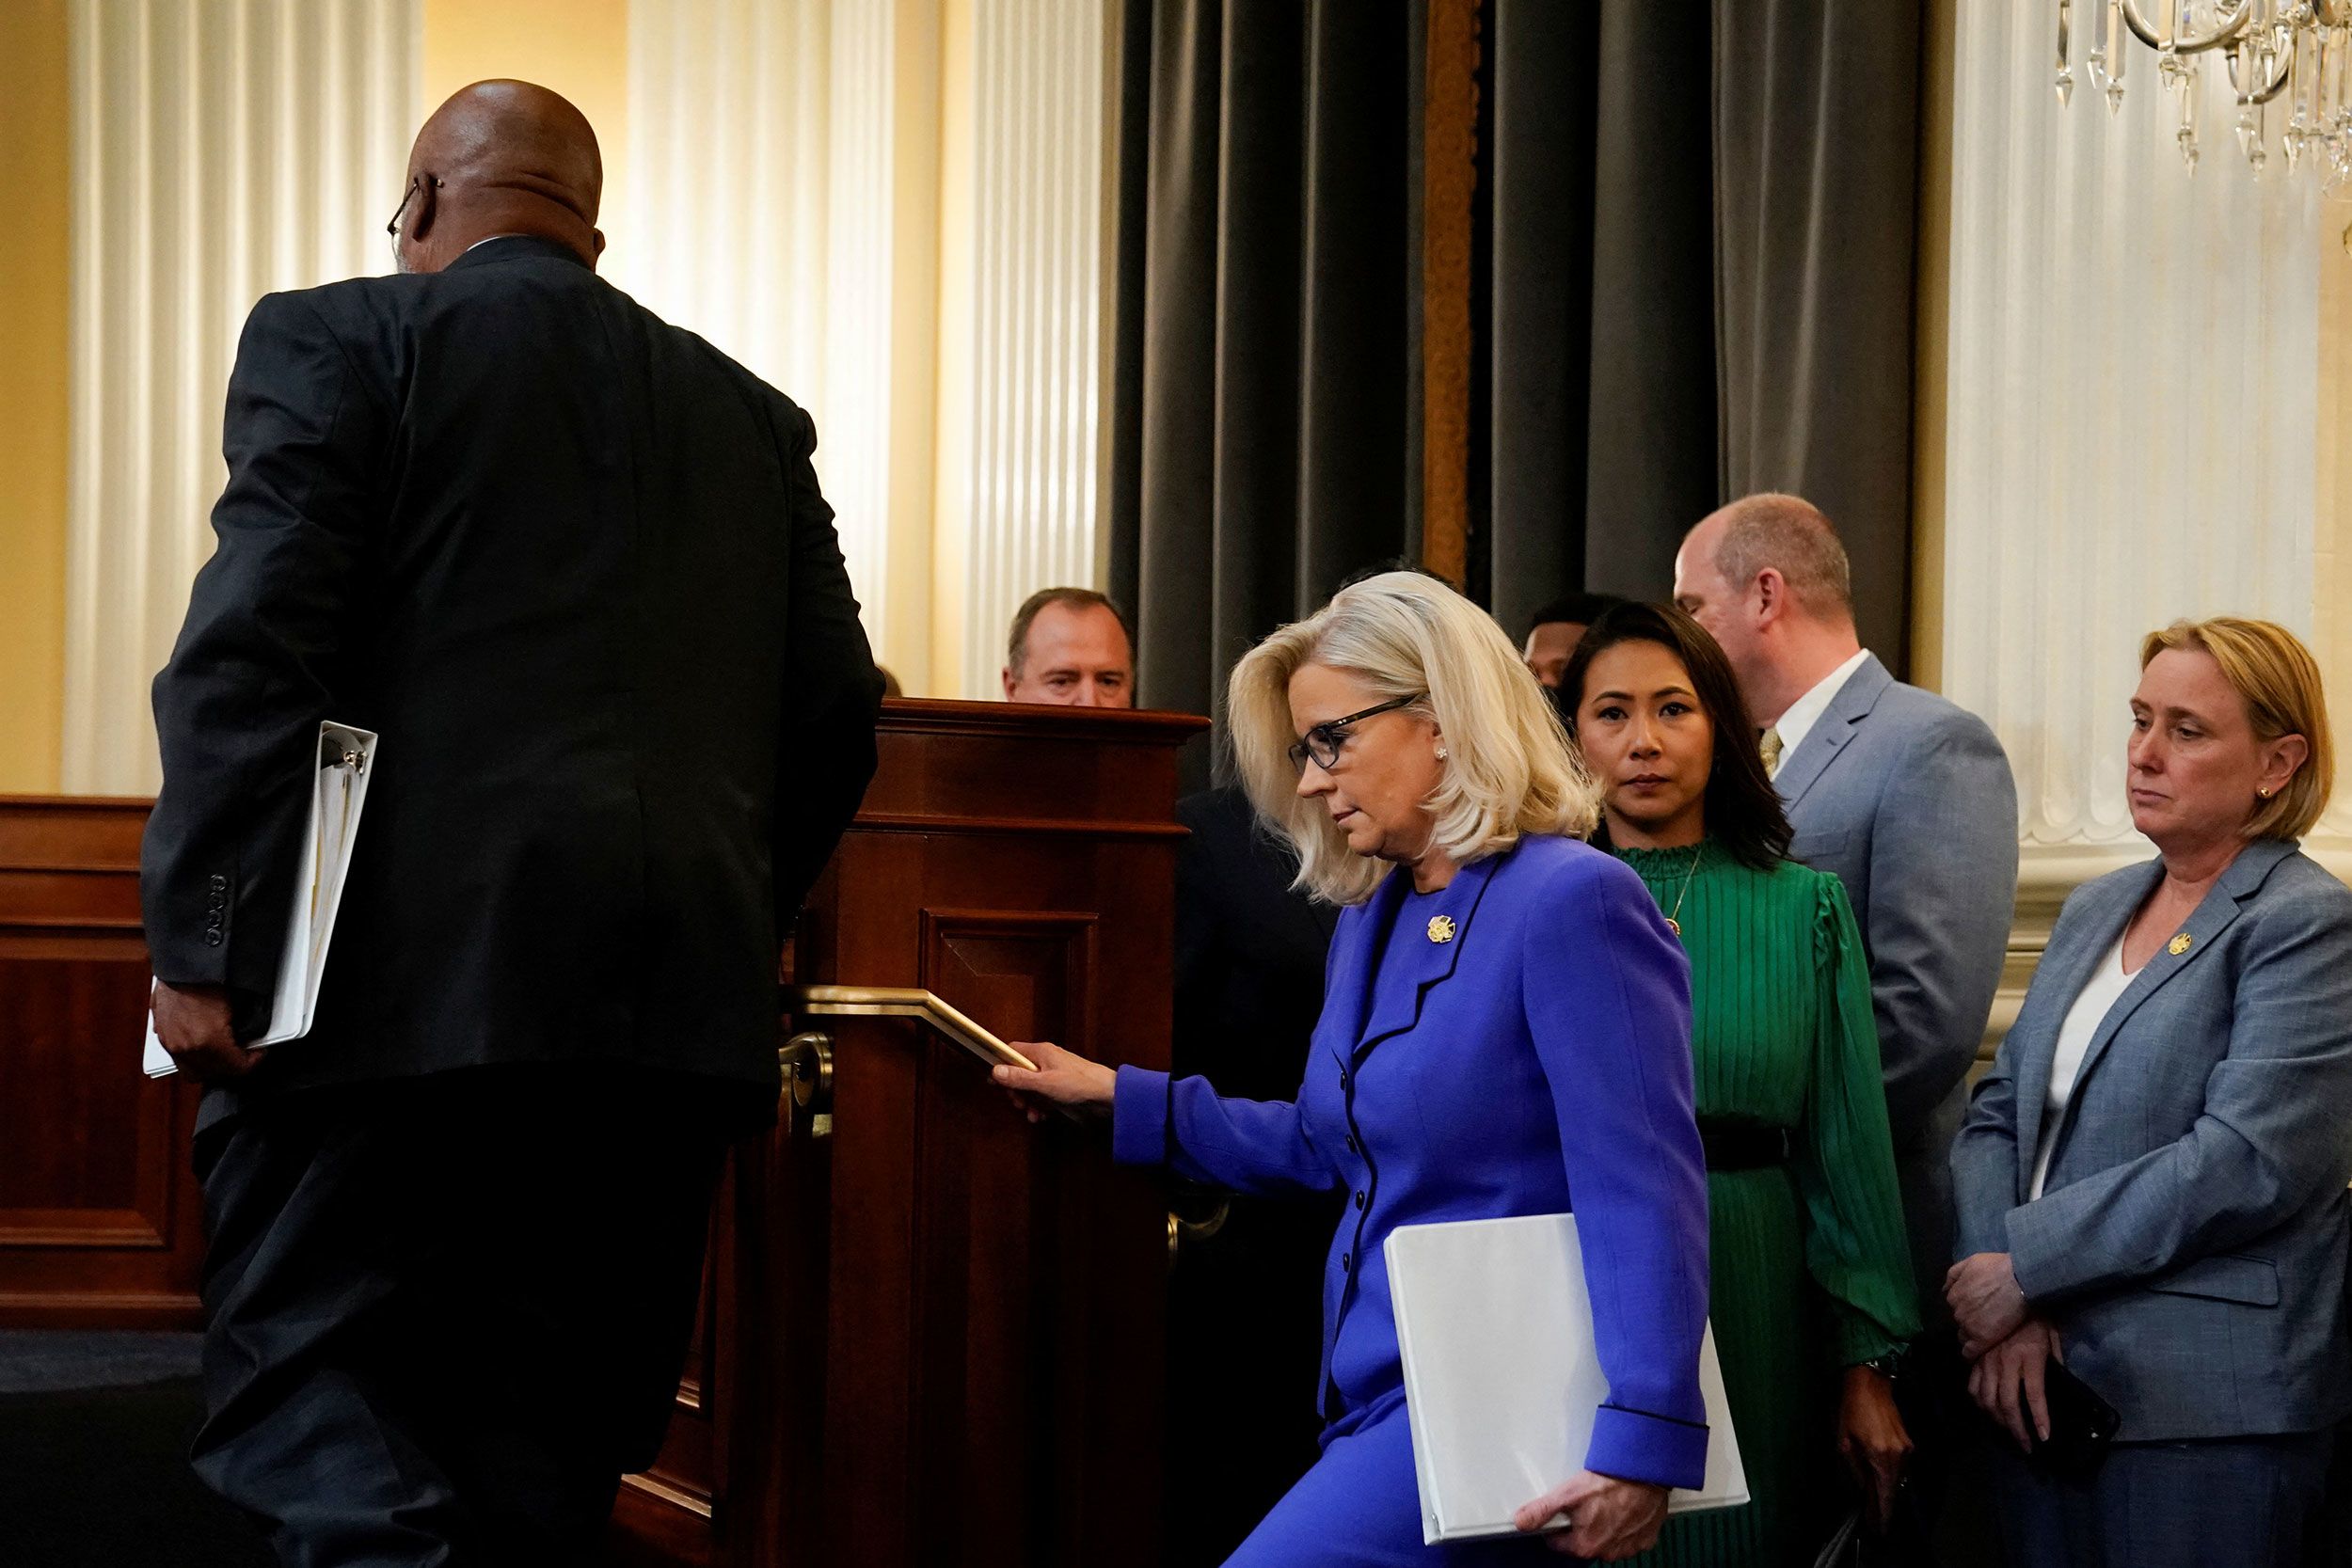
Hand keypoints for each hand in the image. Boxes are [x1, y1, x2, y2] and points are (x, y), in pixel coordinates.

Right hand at [150, 981, 263, 1084]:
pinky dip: (192, 1054)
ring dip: (209, 1064)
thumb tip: (249, 1040)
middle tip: (242, 1055)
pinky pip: (178, 1055)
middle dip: (229, 1067)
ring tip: (224, 1051)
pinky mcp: (160, 1031)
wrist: (185, 959)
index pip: (235, 1068)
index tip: (258, 1053)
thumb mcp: (238, 1005)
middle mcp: (184, 1047)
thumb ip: (244, 1030)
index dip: (252, 1062)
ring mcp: (169, 1041)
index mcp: (207, 1041)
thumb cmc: (213, 977)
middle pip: (211, 1074)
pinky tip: (203, 1042)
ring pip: (191, 1070)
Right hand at [991, 1040, 1115, 1122]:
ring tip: (1032, 1114)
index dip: (1001, 1065)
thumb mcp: (1044, 1083)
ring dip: (1029, 1101)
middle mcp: (1047, 1059)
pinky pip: (1044, 1094)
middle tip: (1018, 1104)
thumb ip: (1019, 1078)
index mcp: (1041, 1052)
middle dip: (1016, 1090)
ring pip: (1032, 1085)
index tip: (994, 1082)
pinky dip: (1041, 1105)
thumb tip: (995, 1070)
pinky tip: (1042, 1116)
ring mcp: (1055, 1072)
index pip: (1012, 1051)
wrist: (1109, 1095)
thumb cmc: (1079, 1084)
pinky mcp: (1063, 1086)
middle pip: (1020, 1071)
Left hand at [1512, 1471, 1667, 1560]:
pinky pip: (1630, 1536)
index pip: (1559, 1543)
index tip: (1563, 1511)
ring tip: (1606, 1502)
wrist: (1643, 1473)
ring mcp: (1628, 1546)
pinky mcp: (1645, 1538)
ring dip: (1605, 1525)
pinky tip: (1623, 1507)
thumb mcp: (1567, 1493)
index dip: (1557, 1525)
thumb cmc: (1609, 1483)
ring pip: (1607, 1540)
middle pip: (1584, 1542)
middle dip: (1583, 1524)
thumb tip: (1522, 1521)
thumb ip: (1541, 1510)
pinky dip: (1626, 1524)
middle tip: (1587, 1502)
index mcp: (1585, 1546)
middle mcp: (1608, 1552)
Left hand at [1836, 1365, 1911, 1527]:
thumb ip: (1854, 1471)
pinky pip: (1899, 1468)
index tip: (1877, 1529)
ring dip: (1885, 1491)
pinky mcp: (1908, 1444)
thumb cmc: (1852, 1412)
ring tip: (1873, 1504)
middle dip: (1883, 1507)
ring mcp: (1907, 1450)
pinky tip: (1879, 1481)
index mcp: (1882, 1458)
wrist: (1870, 1385)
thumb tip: (1862, 1489)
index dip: (1881, 1515)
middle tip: (1874, 1522)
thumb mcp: (1844, 1443)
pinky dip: (1889, 1477)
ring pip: (1897, 1480)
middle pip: (1893, 1491)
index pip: (1884, 1496)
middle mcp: (1899, 1457)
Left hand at [1945, 1251, 2029, 1356]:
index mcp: (1954, 1295)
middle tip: (1983, 1320)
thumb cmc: (1998, 1268)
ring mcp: (1969, 1326)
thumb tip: (1944, 1289)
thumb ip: (1954, 1274)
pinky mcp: (1982, 1339)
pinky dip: (1971, 1353)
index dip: (1965, 1307)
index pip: (1955, 1306)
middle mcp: (1958, 1312)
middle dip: (1968, 1320)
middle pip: (1959, 1320)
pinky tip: (1976, 1353)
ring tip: (1984, 1334)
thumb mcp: (1970, 1262)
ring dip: (1971, 1335)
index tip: (1976, 1308)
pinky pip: (1970, 1351)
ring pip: (1964, 1335)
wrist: (2019, 1281)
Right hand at [1966, 1318, 2063, 1453]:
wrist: (2009, 1291)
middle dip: (2017, 1429)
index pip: (2035, 1396)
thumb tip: (2062, 1380)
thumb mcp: (2052, 1334)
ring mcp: (1988, 1361)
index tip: (2044, 1438)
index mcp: (2029, 1357)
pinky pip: (1972, 1385)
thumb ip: (2056, 1358)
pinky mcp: (1976, 1358)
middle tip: (2026, 1446)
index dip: (2039, 1419)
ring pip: (1987, 1399)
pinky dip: (1978, 1402)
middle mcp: (2006, 1362)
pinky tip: (1987, 1410)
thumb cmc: (2035, 1314)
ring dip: (1998, 1420)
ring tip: (2009, 1432)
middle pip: (2009, 1403)